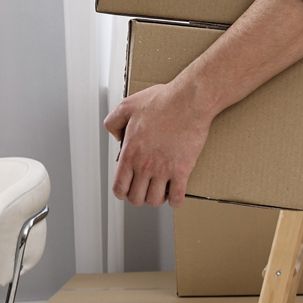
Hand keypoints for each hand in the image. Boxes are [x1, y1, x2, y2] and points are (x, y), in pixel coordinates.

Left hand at [103, 79, 213, 206]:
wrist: (189, 101)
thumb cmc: (163, 101)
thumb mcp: (128, 105)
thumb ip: (114, 122)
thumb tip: (117, 137)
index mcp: (130, 152)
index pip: (119, 187)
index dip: (122, 192)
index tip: (127, 189)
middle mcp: (145, 165)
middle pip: (136, 198)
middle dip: (139, 197)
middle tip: (145, 190)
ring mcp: (164, 169)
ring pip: (155, 201)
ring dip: (157, 199)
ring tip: (160, 191)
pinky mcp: (183, 170)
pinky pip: (177, 197)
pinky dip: (175, 201)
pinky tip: (176, 194)